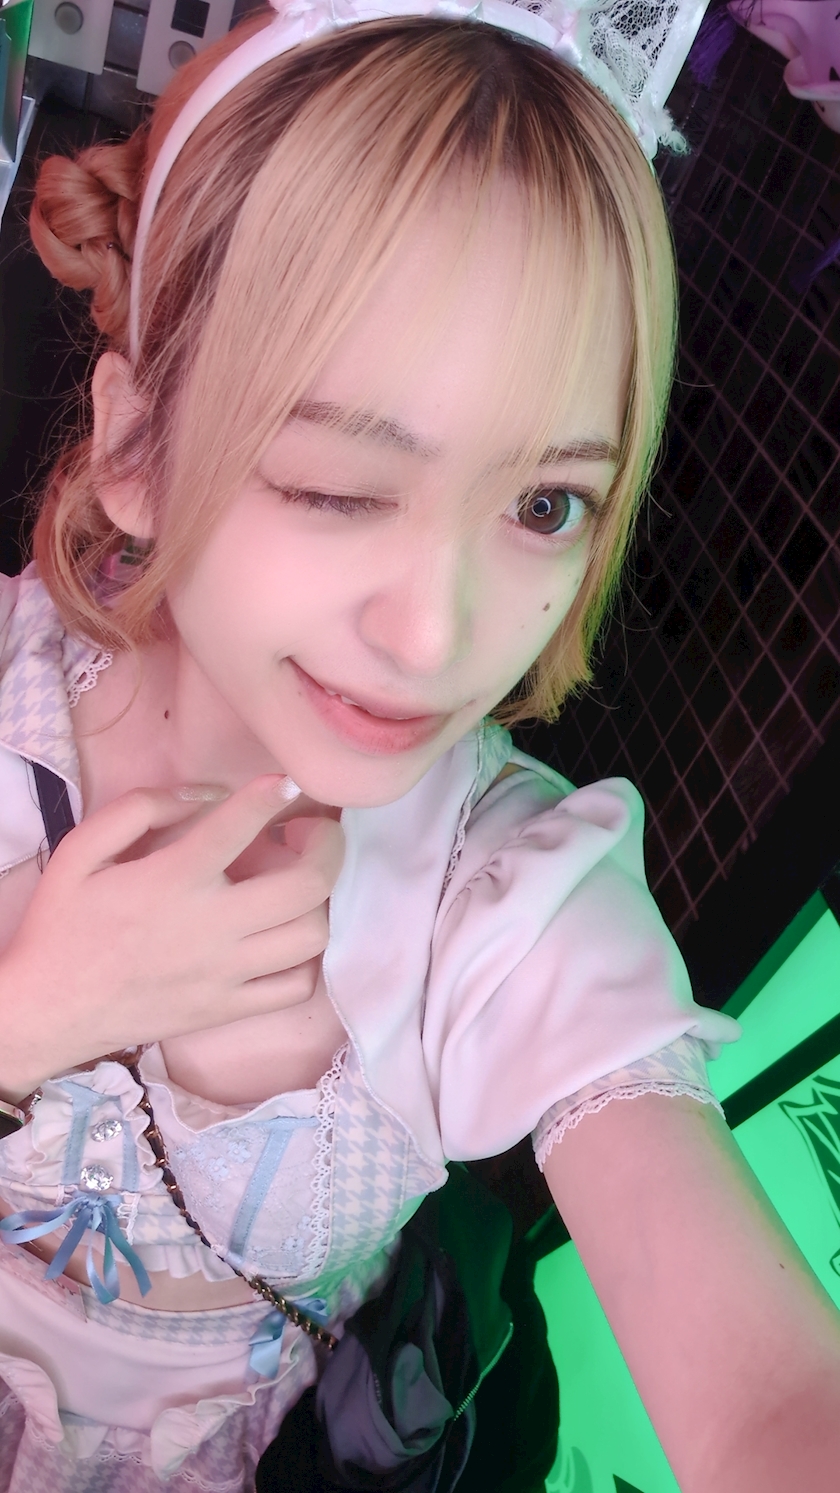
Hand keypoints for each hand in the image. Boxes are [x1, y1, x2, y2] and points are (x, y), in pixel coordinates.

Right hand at [0, 776, 344, 1094]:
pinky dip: (306, 957)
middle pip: (307, 885)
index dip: (273, 794)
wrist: (48, 1010)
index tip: (286, 783)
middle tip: (310, 832)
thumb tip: (209, 794)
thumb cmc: (64, 925)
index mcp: (173, 880)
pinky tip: (286, 935)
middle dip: (326, 846)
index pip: (241, 826)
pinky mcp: (228, 1009)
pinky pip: (297, 986)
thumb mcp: (82, 850)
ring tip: (300, 882)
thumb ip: (142, 808)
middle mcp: (211, 926)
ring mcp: (226, 973)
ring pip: (312, 934)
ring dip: (320, 899)